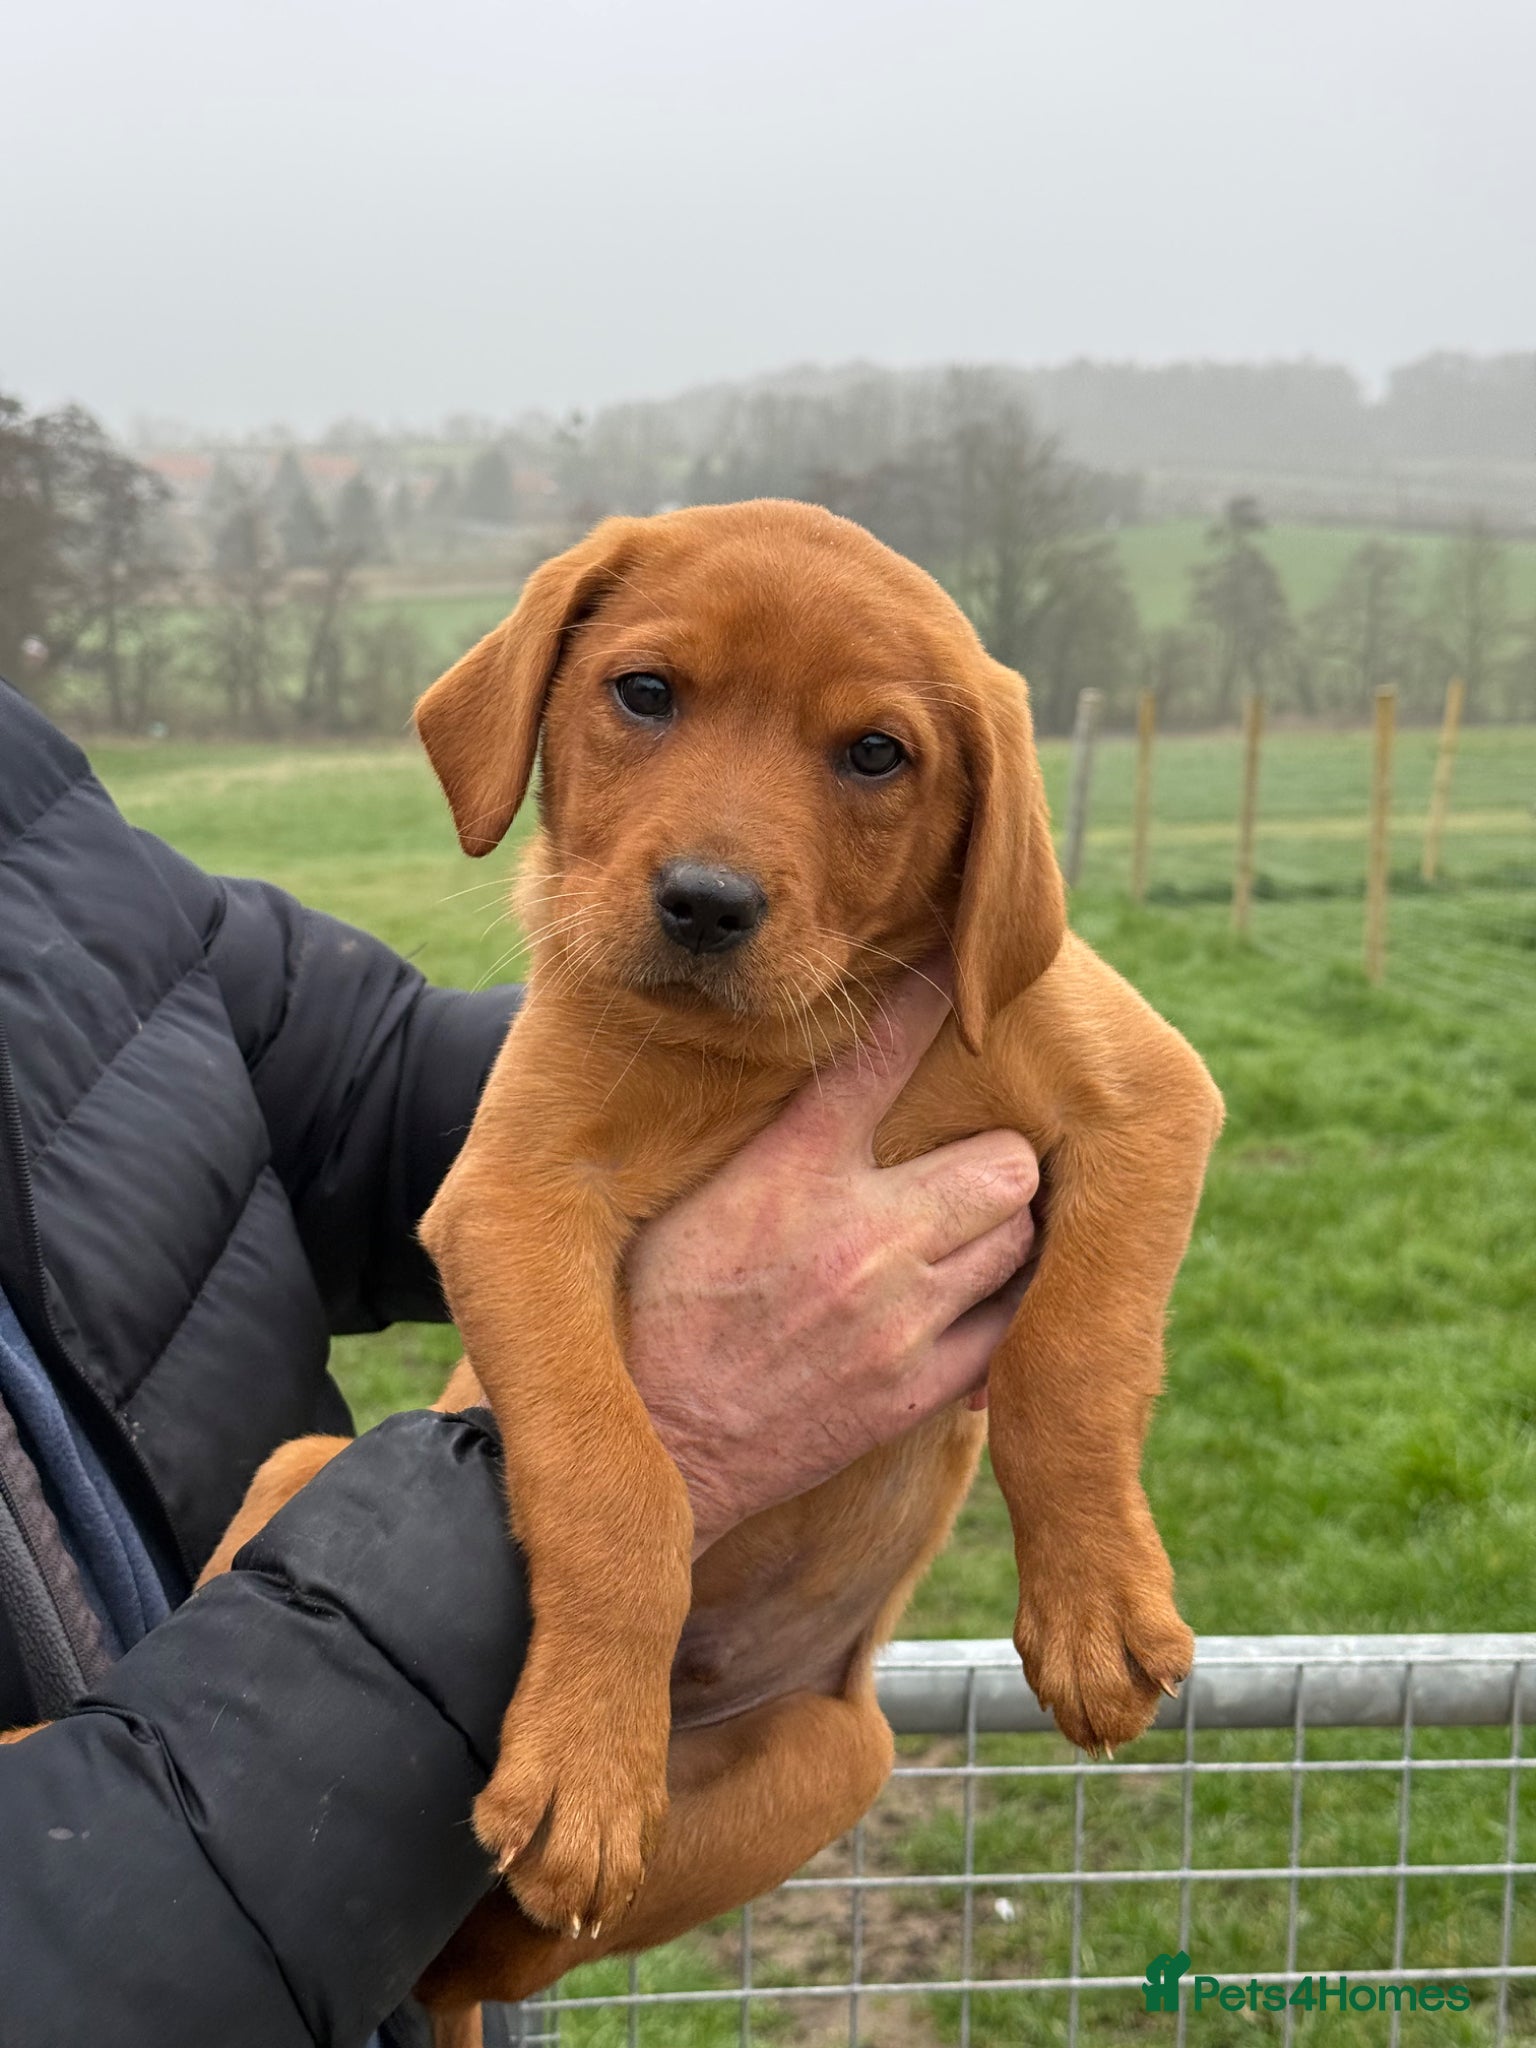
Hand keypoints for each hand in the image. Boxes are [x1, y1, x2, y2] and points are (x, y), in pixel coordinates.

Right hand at [626, 966, 1038, 1552]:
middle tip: (965, 1166)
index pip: (880, 1056)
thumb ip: (760, 1137)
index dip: (927, 1004)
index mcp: (789, 1173)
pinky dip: (1000, 1306)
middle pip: (1005, 1161)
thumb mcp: (685, 1200)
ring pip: (1022, 1238)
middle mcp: (859, 1236)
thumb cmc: (652, 1313)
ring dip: (1004, 1228)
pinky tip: (964, 1300)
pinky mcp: (919, 1389)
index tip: (953, 973)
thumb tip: (801, 1067)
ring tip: (965, 1231)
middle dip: (995, 1157)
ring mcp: (900, 1318)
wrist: (656, 1452)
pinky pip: (1010, 1327)